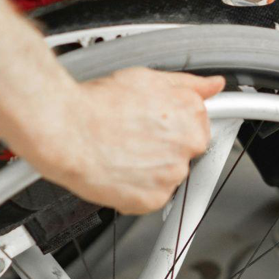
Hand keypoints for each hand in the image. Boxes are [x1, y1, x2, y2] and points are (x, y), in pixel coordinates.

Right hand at [28, 68, 225, 213]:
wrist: (66, 130)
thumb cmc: (98, 104)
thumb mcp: (147, 78)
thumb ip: (188, 84)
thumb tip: (213, 85)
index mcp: (191, 114)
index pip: (198, 126)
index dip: (172, 126)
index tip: (155, 127)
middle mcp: (187, 145)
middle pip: (185, 152)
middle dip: (164, 148)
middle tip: (133, 138)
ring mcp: (171, 174)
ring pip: (167, 175)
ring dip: (150, 169)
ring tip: (121, 152)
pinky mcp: (153, 199)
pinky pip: (151, 197)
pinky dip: (136, 189)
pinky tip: (118, 170)